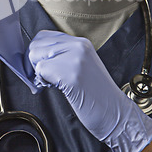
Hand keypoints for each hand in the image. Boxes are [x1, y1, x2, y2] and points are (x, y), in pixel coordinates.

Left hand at [28, 30, 151, 151]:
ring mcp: (75, 59)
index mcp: (81, 43)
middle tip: (45, 79)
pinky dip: (42, 82)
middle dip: (35, 63)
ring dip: (38, 72)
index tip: (42, 67)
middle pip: (36, 44)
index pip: (44, 36)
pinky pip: (41, 70)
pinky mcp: (71, 74)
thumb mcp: (81, 67)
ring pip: (35, 56)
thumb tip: (36, 56)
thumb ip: (62, 57)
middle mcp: (78, 46)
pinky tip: (55, 89)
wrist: (117, 115)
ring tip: (52, 84)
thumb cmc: (97, 96)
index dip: (38, 53)